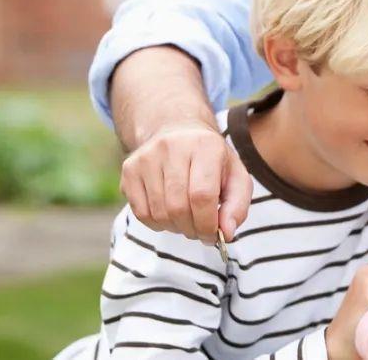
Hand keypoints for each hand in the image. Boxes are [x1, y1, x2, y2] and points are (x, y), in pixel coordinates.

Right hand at [121, 119, 251, 241]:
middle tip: (200, 230)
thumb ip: (238, 206)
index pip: (202, 195)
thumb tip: (226, 233)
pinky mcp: (129, 169)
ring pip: (159, 213)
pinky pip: (141, 213)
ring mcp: (146, 157)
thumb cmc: (212, 161)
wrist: (178, 132)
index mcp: (205, 145)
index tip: (214, 235)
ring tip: (187, 219)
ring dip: (176, 227)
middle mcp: (172, 146)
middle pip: (178, 207)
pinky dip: (158, 223)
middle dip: (192, 229)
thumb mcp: (236, 177)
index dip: (208, 224)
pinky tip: (169, 213)